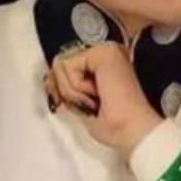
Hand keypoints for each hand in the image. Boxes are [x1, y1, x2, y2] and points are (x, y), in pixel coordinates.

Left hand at [44, 41, 162, 158]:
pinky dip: (77, 88)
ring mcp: (106, 49)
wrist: (131, 130)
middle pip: (60, 64)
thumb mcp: (81, 102)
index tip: (78, 104)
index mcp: (104, 64)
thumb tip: (49, 76)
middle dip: (67, 91)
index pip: (67, 64)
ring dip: (73, 92)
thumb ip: (67, 85)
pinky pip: (68, 66)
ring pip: (61, 65)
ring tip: (96, 100)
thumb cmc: (114, 125)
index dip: (61, 86)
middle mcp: (106, 52)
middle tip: (92, 104)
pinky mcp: (104, 51)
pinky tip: (97, 94)